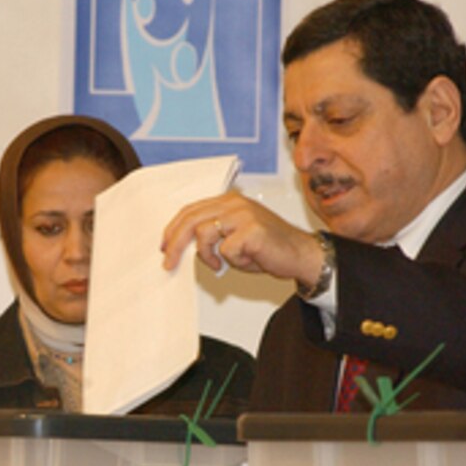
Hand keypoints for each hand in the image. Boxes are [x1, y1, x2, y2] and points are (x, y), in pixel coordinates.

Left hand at [159, 190, 325, 284]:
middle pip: (191, 220)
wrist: (300, 254)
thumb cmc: (268, 247)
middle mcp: (234, 204)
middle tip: (168, 262)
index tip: (164, 246)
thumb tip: (183, 246)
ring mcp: (243, 215)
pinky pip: (226, 250)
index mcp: (228, 201)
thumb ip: (212, 235)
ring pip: (204, 235)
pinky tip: (247, 260)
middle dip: (175, 244)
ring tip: (219, 264)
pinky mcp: (251, 230)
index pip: (191, 210)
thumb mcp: (234, 236)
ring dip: (207, 256)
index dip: (173, 229)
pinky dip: (233, 262)